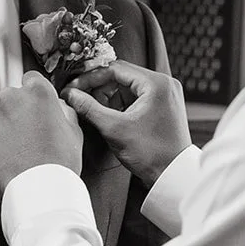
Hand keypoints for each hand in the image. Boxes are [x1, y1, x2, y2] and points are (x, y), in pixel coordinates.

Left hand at [0, 71, 82, 192]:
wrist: (41, 189)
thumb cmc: (60, 162)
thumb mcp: (74, 130)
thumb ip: (62, 110)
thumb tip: (55, 107)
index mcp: (37, 92)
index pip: (31, 79)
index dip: (35, 94)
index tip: (36, 105)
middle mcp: (12, 98)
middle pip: (11, 96)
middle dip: (18, 110)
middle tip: (30, 131)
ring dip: (5, 127)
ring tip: (21, 148)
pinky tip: (9, 156)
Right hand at [64, 60, 191, 187]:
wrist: (173, 176)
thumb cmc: (151, 154)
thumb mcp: (114, 129)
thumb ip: (89, 108)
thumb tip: (71, 94)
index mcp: (156, 83)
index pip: (115, 69)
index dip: (90, 78)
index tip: (74, 87)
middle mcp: (164, 84)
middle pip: (122, 76)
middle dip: (99, 88)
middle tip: (81, 99)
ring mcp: (165, 95)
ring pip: (128, 87)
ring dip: (109, 97)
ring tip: (95, 111)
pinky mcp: (163, 106)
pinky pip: (137, 98)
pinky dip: (121, 105)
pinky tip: (109, 117)